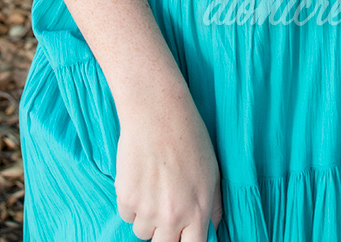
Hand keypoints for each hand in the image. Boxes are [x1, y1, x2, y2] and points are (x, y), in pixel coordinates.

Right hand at [114, 93, 222, 241]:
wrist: (157, 111)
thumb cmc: (188, 136)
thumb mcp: (212, 170)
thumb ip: (214, 205)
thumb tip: (215, 228)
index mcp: (198, 210)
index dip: (185, 241)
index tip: (181, 234)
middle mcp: (173, 215)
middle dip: (164, 232)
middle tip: (164, 208)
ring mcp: (148, 208)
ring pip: (142, 231)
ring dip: (145, 216)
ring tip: (152, 185)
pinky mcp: (126, 197)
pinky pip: (126, 214)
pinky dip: (130, 202)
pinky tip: (139, 177)